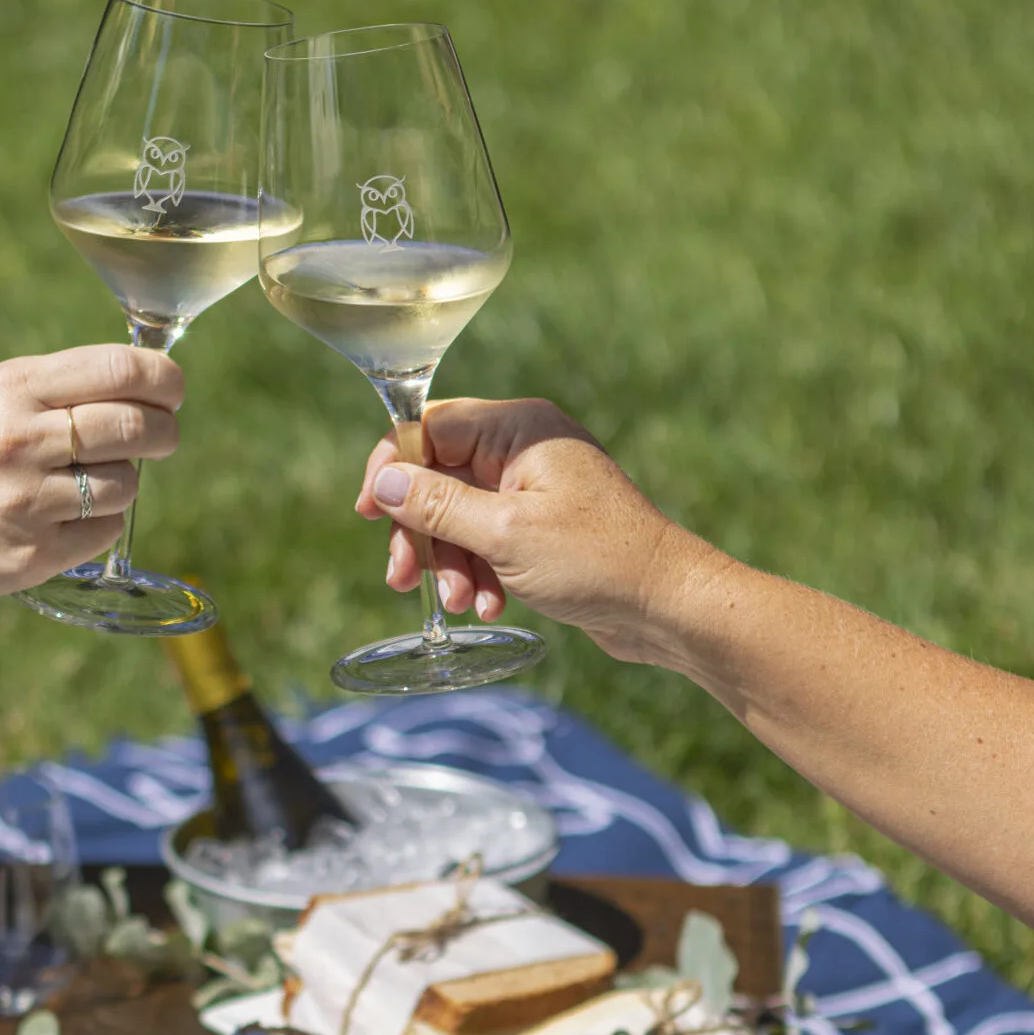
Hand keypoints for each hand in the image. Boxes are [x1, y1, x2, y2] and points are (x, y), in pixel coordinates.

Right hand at [0, 345, 184, 607]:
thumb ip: (66, 385)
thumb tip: (154, 386)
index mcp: (14, 389)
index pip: (120, 369)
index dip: (164, 378)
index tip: (172, 389)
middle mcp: (20, 442)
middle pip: (136, 427)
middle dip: (164, 431)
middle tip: (161, 435)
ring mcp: (27, 503)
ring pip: (126, 484)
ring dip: (124, 479)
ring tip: (92, 478)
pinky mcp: (34, 555)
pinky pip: (106, 531)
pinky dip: (102, 520)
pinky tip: (68, 514)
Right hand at [354, 398, 717, 663]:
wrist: (664, 604)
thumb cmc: (596, 560)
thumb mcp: (504, 534)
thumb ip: (438, 506)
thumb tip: (383, 482)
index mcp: (518, 430)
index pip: (429, 427)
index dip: (392, 468)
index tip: (369, 513)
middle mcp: (524, 450)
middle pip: (439, 477)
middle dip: (421, 532)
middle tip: (402, 577)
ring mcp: (534, 489)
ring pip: (460, 516)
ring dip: (451, 563)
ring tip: (461, 604)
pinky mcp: (542, 527)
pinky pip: (488, 541)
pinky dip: (480, 573)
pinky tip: (490, 606)